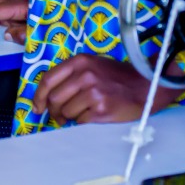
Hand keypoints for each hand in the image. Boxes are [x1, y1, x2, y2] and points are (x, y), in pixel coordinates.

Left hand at [34, 54, 175, 124]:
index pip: (48, 80)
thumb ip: (71, 75)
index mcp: (79, 62)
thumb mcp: (92, 66)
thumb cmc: (117, 77)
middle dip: (54, 111)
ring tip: (82, 113)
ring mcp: (93, 92)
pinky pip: (81, 121)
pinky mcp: (102, 109)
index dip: (38, 96)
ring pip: (66, 112)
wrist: (146, 86)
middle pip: (54, 98)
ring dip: (70, 117)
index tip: (37, 107)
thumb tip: (48, 95)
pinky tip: (93, 116)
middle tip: (60, 116)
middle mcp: (85, 75)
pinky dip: (83, 122)